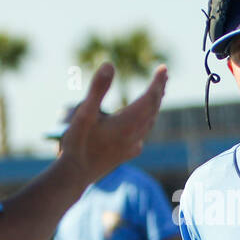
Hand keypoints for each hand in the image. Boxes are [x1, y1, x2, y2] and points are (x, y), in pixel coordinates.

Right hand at [58, 63, 166, 184]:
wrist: (75, 176)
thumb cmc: (78, 143)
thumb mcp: (84, 112)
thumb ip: (98, 88)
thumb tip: (109, 64)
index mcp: (127, 123)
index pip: (150, 98)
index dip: (157, 82)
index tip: (163, 68)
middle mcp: (134, 135)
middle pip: (153, 109)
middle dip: (159, 90)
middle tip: (163, 74)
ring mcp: (131, 146)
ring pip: (149, 122)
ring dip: (154, 106)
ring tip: (157, 94)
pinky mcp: (125, 155)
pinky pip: (142, 136)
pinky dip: (146, 123)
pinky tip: (142, 126)